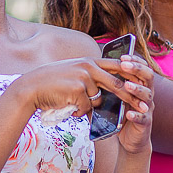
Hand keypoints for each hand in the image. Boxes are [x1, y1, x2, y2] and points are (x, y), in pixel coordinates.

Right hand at [7, 57, 134, 119]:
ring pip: (98, 99)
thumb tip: (102, 92)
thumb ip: (88, 77)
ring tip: (71, 102)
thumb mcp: (72, 72)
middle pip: (117, 83)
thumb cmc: (50, 83)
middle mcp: (88, 66)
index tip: (141, 83)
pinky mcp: (78, 89)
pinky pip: (86, 107)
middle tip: (142, 105)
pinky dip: (78, 111)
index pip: (116, 66)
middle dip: (130, 96)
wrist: (30, 88)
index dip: (130, 75)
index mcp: (88, 61)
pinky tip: (66, 105)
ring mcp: (83, 77)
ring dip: (88, 106)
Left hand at [107, 58, 153, 153]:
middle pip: (148, 76)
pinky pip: (143, 118)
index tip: (123, 56)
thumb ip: (110, 84)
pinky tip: (129, 113)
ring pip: (147, 95)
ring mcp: (147, 109)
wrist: (129, 138)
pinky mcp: (145, 123)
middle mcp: (146, 94)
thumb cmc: (121, 113)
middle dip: (137, 69)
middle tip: (124, 65)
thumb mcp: (115, 96)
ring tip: (127, 86)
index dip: (135, 60)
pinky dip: (136, 115)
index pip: (142, 67)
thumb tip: (92, 70)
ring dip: (137, 89)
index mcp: (140, 85)